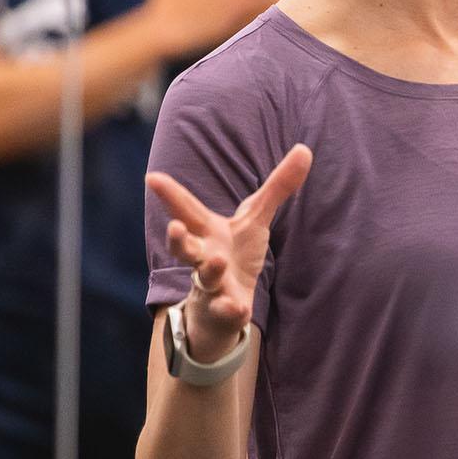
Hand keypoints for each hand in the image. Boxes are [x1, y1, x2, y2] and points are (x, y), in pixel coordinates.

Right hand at [146, 144, 310, 360]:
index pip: (188, 211)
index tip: (152, 177)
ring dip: (210, 270)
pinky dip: (231, 310)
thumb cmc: (235, 254)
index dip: (171, 194)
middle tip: (174, 227)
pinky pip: (226, 310)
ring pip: (205, 278)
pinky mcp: (226, 309)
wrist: (223, 308)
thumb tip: (305, 148)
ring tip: (218, 262)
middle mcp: (204, 257)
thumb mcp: (256, 219)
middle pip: (185, 248)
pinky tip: (239, 310)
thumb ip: (277, 187)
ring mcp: (213, 285)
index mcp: (208, 232)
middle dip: (178, 239)